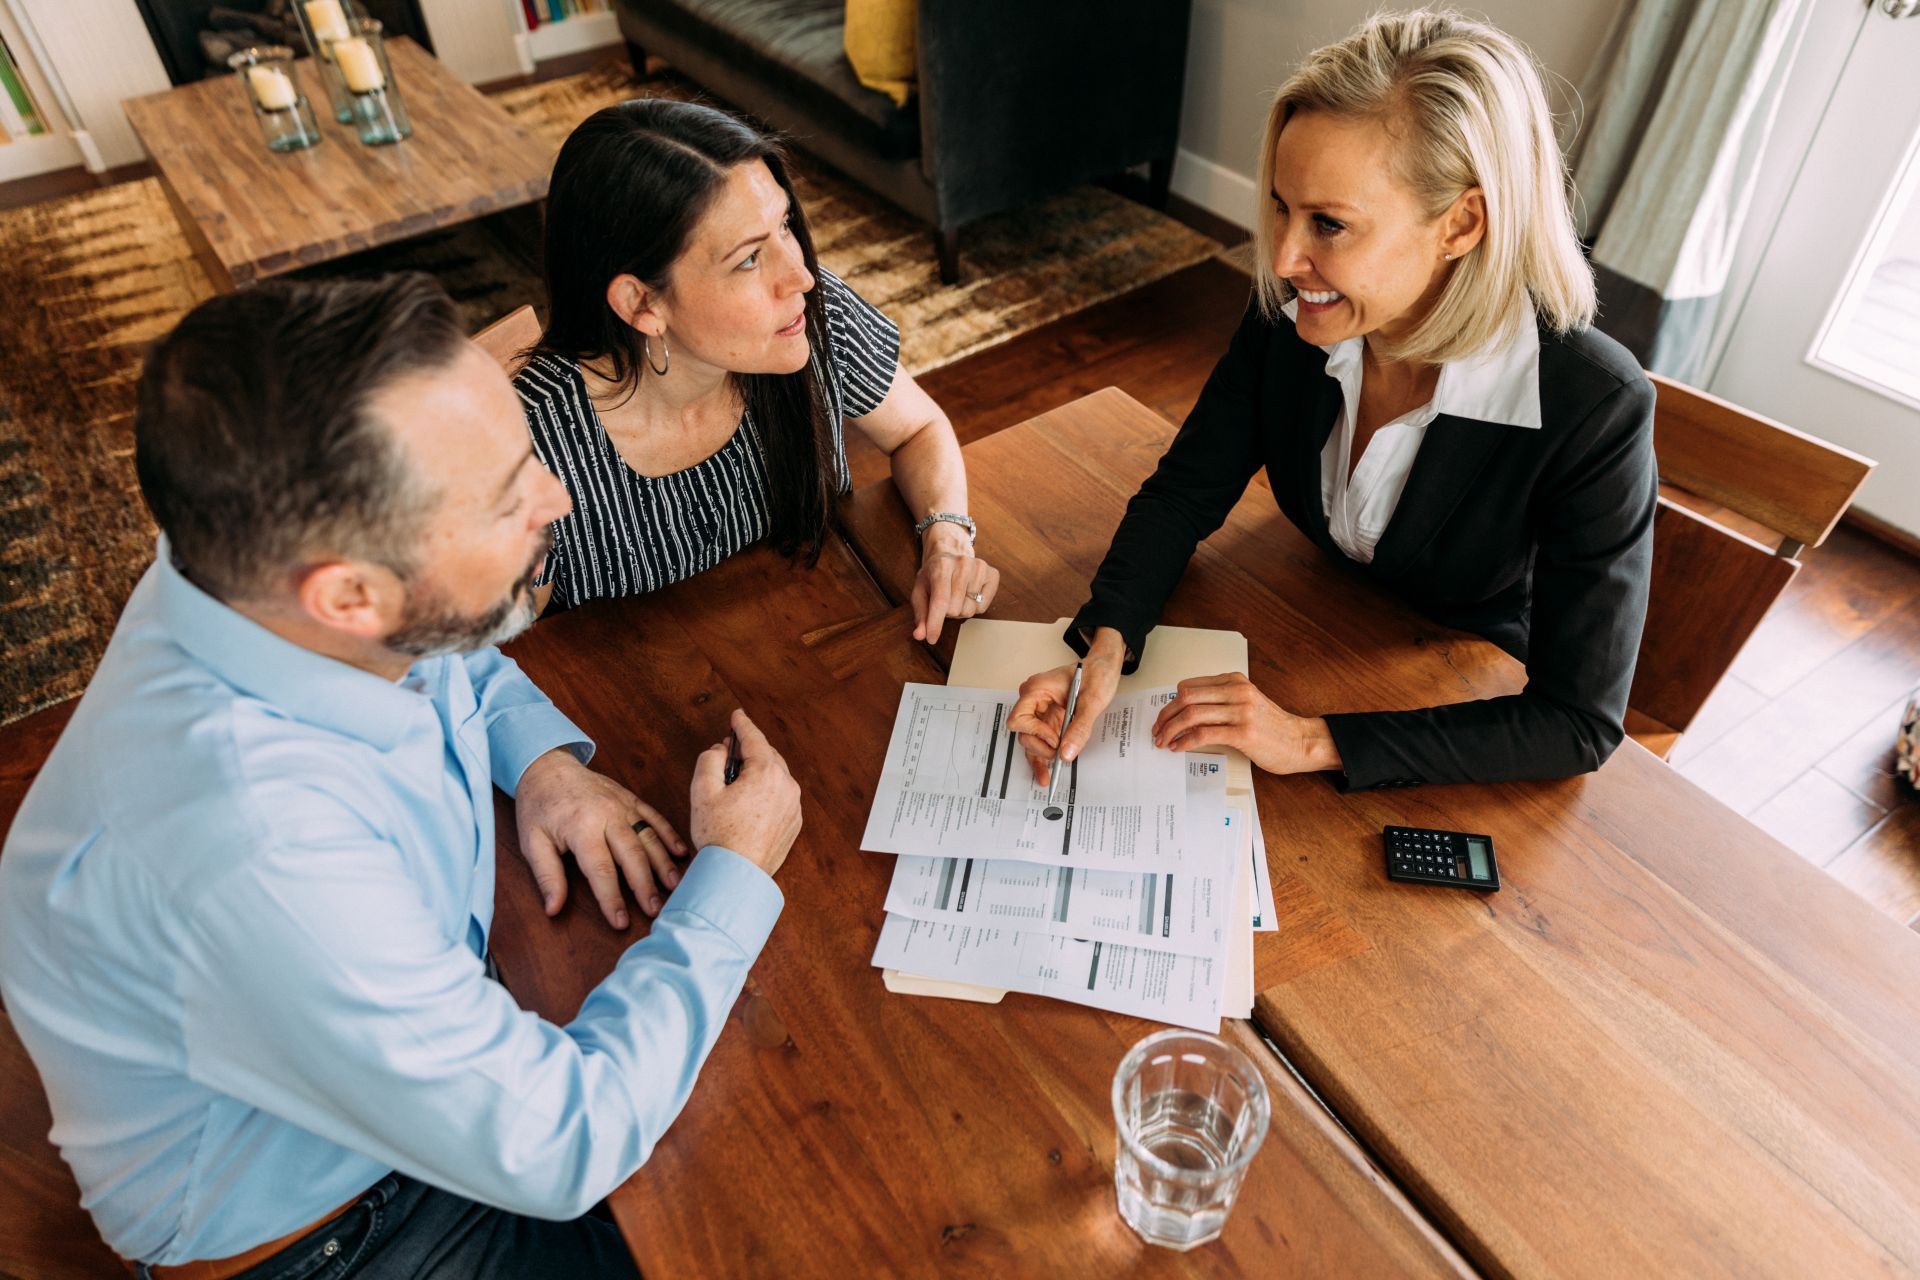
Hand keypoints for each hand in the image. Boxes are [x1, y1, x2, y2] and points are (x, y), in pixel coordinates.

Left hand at [515, 748, 689, 928]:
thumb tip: (553, 909)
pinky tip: (680, 853)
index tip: (620, 922)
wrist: (547, 766)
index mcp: (582, 828)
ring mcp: (622, 805)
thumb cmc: (538, 806)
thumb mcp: (532, 842)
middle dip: (645, 886)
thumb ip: (547, 876)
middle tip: (656, 910)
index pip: (601, 871)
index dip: (612, 899)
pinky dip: (668, 835)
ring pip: (648, 837)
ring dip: (663, 863)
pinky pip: (653, 817)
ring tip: (674, 886)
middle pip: (632, 856)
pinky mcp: (630, 799)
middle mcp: (607, 815)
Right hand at [690, 709, 801, 876]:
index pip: (754, 738)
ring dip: (758, 772)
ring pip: (776, 777)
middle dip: (749, 751)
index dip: (742, 724)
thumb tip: (720, 751)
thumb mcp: (703, 790)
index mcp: (767, 773)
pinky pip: (780, 797)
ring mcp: (793, 806)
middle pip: (768, 757)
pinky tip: (749, 803)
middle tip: (728, 754)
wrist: (736, 876)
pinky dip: (767, 792)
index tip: (737, 716)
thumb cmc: (719, 835)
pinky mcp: (793, 824)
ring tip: (736, 781)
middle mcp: (787, 786)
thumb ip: (710, 760)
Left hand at [911, 522, 998, 643]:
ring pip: (969, 611)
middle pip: (955, 610)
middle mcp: (963, 564)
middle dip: (947, 613)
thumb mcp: (920, 591)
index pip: (940, 602)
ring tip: (956, 596)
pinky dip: (974, 607)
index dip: (935, 624)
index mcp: (941, 566)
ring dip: (960, 610)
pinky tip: (969, 594)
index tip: (931, 640)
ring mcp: (980, 568)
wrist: (952, 553)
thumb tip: (920, 635)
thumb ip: (920, 614)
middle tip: (945, 600)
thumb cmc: (934, 575)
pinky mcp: (993, 574)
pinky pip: (983, 608)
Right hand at [1006, 628, 1125, 785]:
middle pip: (1024, 733)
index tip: (1056, 739)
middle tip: (1061, 754)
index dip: (1035, 733)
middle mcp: (1033, 701)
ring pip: (1031, 741)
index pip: (1019, 718)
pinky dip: (1043, 757)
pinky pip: (1041, 741)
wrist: (1103, 668)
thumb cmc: (1096, 674)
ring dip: (1041, 756)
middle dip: (1040, 748)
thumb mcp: (1092, 701)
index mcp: (1037, 689)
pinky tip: (1046, 773)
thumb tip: (1066, 754)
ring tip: (1051, 775)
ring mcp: (1040, 712)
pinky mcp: (1048, 721)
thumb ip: (1079, 728)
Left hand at [1150, 672, 1342, 774]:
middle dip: (1165, 715)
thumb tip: (1185, 712)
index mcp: (1234, 681)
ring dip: (1171, 730)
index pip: (1189, 686)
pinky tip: (1178, 748)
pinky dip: (1185, 741)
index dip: (1169, 703)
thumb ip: (1220, 702)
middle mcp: (1237, 691)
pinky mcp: (1243, 733)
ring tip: (1163, 741)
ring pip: (1192, 714)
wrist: (1301, 741)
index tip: (1162, 717)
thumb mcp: (1245, 703)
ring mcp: (1241, 711)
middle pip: (1186, 697)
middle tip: (1157, 731)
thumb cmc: (1272, 727)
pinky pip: (1204, 734)